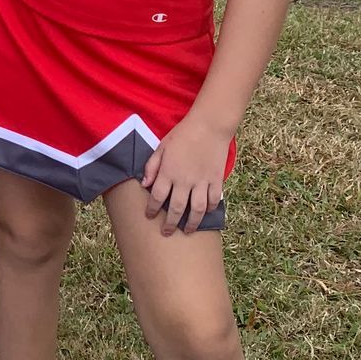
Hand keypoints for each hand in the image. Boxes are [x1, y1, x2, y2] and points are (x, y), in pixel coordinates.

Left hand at [140, 116, 231, 234]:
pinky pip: (213, 200)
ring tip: (188, 231)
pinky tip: (205, 213)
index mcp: (168, 172)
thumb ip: (152, 166)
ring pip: (197, 209)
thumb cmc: (182, 135)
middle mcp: (184, 181)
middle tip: (166, 233)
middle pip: (176, 208)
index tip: (149, 217)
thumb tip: (144, 185)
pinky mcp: (216, 180)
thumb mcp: (161, 147)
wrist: (209, 126)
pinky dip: (210, 209)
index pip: (156, 197)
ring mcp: (202, 182)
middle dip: (170, 223)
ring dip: (192, 223)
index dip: (151, 209)